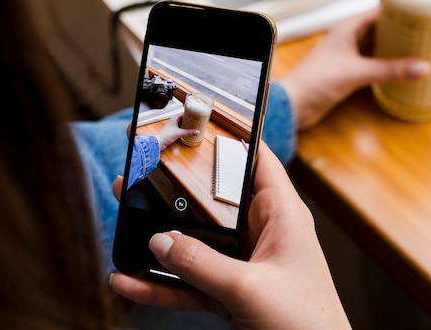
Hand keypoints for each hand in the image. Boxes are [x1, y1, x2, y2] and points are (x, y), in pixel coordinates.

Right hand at [110, 143, 351, 329]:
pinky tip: (132, 281)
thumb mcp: (250, 288)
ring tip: (123, 220)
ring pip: (197, 241)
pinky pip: (191, 280)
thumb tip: (160, 242)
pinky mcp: (231, 291)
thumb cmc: (307, 323)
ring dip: (161, 238)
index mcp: (281, 214)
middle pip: (214, 199)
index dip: (228, 136)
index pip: (255, 159)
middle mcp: (262, 231)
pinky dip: (163, 283)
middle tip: (141, 171)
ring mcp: (244, 262)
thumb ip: (202, 264)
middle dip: (177, 190)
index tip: (192, 121)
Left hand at [154, 113, 198, 149]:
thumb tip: (196, 132)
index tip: (194, 113)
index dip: (188, 113)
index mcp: (174, 119)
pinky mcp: (172, 132)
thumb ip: (188, 132)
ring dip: (185, 125)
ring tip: (192, 125)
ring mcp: (172, 127)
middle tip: (195, 120)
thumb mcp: (179, 133)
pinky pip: (179, 129)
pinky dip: (183, 129)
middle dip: (188, 119)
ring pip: (181, 124)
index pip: (182, 113)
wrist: (158, 142)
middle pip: (182, 119)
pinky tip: (186, 131)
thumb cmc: (165, 135)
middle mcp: (173, 122)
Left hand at [278, 8, 430, 129]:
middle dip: (400, 30)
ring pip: (375, 48)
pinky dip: (385, 65)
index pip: (378, 12)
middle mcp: (347, 40)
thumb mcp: (357, 72)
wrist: (294, 104)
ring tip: (418, 48)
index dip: (399, 10)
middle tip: (426, 31)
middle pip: (379, 30)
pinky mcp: (346, 73)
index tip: (421, 10)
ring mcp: (347, 57)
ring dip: (393, 48)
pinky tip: (398, 68)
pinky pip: (371, 64)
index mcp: (347, 29)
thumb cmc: (315, 81)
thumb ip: (390, 70)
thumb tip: (422, 67)